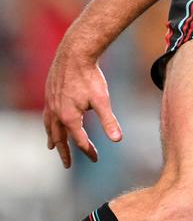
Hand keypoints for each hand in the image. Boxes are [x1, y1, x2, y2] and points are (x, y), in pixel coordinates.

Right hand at [43, 49, 122, 167]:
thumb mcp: (102, 100)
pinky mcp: (50, 94)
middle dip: (66, 152)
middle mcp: (56, 114)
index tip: (96, 158)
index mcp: (69, 118)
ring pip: (50, 127)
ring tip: (53, 148)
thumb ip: (108, 121)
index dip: (88, 151)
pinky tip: (52, 122)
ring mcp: (51, 104)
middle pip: (61, 138)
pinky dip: (49, 124)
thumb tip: (117, 140)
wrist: (75, 54)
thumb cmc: (90, 77)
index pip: (80, 141)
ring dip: (53, 139)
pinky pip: (47, 115)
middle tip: (67, 165)